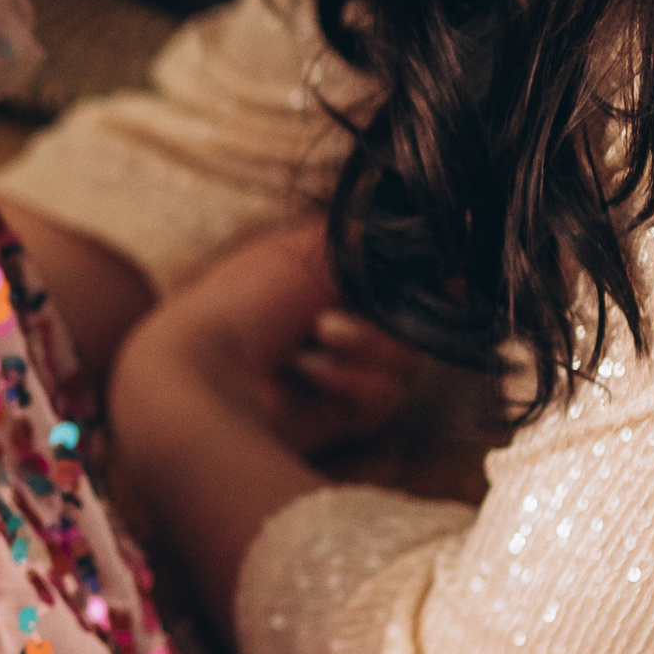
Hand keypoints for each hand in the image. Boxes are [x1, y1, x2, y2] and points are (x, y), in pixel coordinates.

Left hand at [113, 219, 411, 463]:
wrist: (207, 376)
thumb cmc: (245, 300)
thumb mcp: (312, 247)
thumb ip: (380, 242)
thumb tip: (445, 241)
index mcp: (325, 274)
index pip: (399, 272)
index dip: (415, 275)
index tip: (434, 275)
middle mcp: (340, 319)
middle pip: (413, 316)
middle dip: (382, 315)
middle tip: (329, 316)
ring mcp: (346, 368)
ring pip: (408, 358)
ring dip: (368, 347)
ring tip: (317, 342)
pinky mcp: (347, 413)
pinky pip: (389, 397)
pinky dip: (356, 384)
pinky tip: (316, 379)